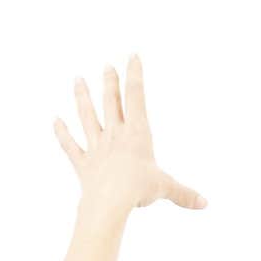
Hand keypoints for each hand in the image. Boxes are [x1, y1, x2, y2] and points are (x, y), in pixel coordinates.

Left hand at [53, 55, 206, 221]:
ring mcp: (96, 147)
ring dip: (82, 97)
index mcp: (137, 133)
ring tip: (77, 80)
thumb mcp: (166, 188)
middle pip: (110, 101)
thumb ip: (184, 194)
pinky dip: (62, 133)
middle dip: (109, 82)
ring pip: (87, 116)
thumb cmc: (139, 191)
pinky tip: (55, 120)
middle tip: (106, 65)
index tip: (132, 56)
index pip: (137, 96)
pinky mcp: (83, 163)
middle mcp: (115, 134)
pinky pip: (70, 145)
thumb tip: (205, 204)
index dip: (134, 74)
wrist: (109, 202)